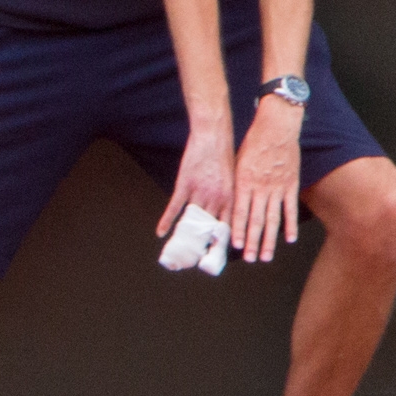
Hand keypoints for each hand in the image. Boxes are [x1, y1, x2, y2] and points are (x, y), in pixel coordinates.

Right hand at [158, 123, 233, 246]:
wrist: (213, 136)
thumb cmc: (226, 155)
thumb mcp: (234, 179)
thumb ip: (230, 198)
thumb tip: (226, 213)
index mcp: (231, 199)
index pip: (227, 228)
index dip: (222, 244)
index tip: (216, 257)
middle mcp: (217, 199)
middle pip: (208, 229)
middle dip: (203, 245)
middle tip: (196, 259)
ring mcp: (200, 192)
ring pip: (192, 220)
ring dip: (184, 236)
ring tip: (178, 249)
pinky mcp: (185, 185)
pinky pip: (175, 207)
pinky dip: (167, 221)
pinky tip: (161, 232)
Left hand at [230, 100, 303, 263]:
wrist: (276, 127)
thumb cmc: (253, 144)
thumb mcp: (238, 162)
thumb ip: (236, 184)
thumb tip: (229, 203)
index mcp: (244, 182)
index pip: (239, 211)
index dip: (237, 229)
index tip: (234, 245)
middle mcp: (260, 187)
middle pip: (256, 220)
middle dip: (251, 241)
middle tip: (249, 258)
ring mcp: (277, 188)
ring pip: (273, 219)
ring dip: (269, 239)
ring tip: (266, 256)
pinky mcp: (291, 185)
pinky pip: (290, 208)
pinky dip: (290, 225)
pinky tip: (289, 239)